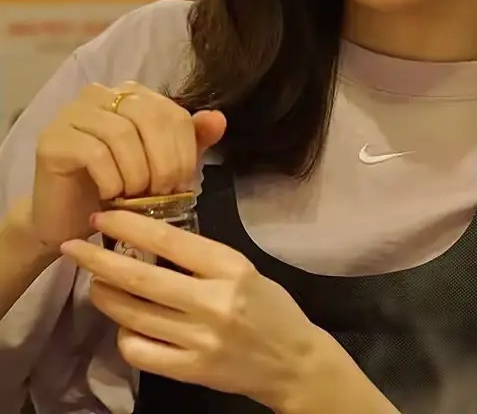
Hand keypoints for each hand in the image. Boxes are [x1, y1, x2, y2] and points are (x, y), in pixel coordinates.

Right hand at [31, 81, 225, 247]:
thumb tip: (219, 119)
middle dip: (164, 161)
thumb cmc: (119, 187)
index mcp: (132, 94)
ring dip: (137, 173)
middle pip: (149, 117)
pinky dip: (112, 179)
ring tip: (136, 195)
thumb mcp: (164, 162)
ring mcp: (72, 113)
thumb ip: (192, 140)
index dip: (184, 150)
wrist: (69, 219)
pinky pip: (95, 153)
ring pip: (122, 134)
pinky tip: (112, 195)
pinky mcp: (52, 139)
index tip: (183, 182)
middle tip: (162, 192)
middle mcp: (101, 94)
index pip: (172, 112)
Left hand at [61, 210, 319, 411]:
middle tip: (72, 247)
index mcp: (232, 268)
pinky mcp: (190, 371)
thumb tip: (151, 242)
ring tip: (97, 282)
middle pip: (142, 279)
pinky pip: (140, 350)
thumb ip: (203, 259)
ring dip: (105, 295)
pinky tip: (126, 323)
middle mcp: (213, 302)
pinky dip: (124, 333)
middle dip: (99, 260)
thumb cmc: (270, 307)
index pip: (171, 241)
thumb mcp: (244, 270)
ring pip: (133, 315)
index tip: (103, 217)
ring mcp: (200, 340)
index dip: (131, 227)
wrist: (292, 362)